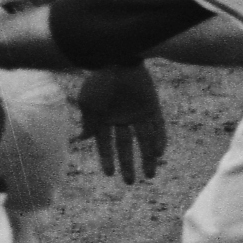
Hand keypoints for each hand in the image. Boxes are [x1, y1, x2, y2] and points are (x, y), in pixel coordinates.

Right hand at [74, 63, 167, 183]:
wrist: (117, 60)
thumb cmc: (98, 81)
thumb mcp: (88, 104)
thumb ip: (88, 123)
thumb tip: (83, 140)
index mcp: (104, 118)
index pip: (105, 144)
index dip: (107, 159)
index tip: (110, 174)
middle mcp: (122, 118)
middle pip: (126, 146)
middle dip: (128, 164)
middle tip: (130, 182)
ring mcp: (138, 113)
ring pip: (144, 139)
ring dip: (147, 157)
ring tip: (150, 174)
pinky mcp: (152, 106)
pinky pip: (158, 126)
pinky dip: (159, 139)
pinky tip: (158, 153)